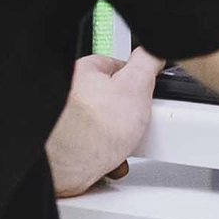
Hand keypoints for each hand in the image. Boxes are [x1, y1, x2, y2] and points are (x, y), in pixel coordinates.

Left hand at [47, 49, 163, 197]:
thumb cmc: (93, 126)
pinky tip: (109, 163)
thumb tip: (153, 52)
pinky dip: (103, 159)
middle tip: (134, 125)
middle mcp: (69, 96)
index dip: (135, 80)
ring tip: (120, 149)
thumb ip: (148, 61)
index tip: (145, 91)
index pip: (115, 66)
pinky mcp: (65, 150)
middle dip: (125, 118)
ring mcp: (66, 125)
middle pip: (109, 102)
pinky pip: (91, 151)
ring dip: (115, 142)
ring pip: (101, 129)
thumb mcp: (136, 84)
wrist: (67, 166)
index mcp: (83, 72)